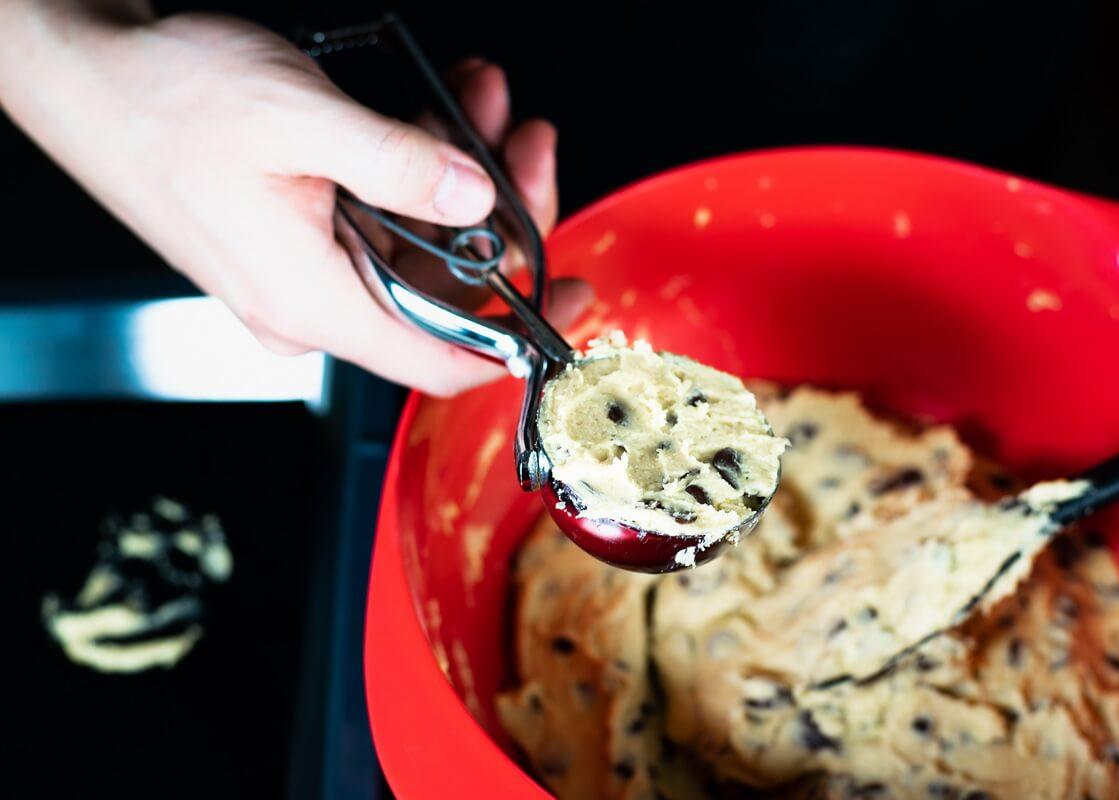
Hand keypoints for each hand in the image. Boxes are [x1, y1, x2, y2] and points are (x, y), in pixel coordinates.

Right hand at [0, 7, 590, 394]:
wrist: (82, 72)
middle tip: (527, 146)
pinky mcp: (294, 233)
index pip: (438, 361)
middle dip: (497, 210)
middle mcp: (308, 300)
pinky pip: (377, 214)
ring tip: (483, 100)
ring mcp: (301, 268)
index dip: (516, 342)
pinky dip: (414, 165)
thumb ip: (402, 165)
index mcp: (310, 300)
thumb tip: (474, 199)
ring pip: (415, 240)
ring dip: (459, 170)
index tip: (568, 304)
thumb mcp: (300, 120)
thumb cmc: (161, 100)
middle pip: (440, 286)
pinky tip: (438, 110)